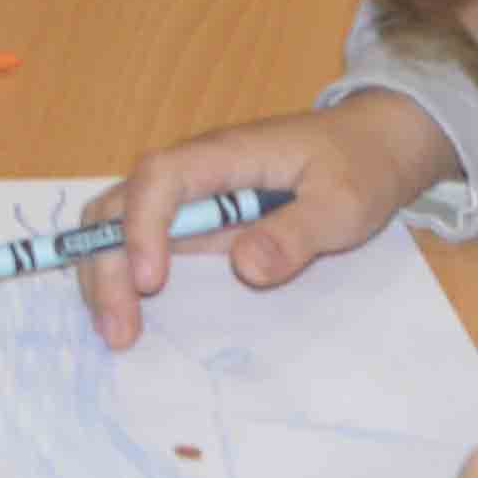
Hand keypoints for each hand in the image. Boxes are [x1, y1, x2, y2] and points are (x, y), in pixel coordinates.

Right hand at [75, 96, 459, 347]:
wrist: (372, 145)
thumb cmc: (359, 166)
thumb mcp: (344, 204)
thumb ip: (295, 234)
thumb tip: (244, 268)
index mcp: (226, 155)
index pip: (160, 177)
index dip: (143, 226)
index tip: (151, 283)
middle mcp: (194, 171)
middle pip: (121, 203)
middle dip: (106, 264)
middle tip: (117, 330)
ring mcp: (190, 196)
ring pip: (118, 222)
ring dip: (106, 273)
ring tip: (116, 332)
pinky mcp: (196, 220)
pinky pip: (143, 241)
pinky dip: (123, 275)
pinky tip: (129, 317)